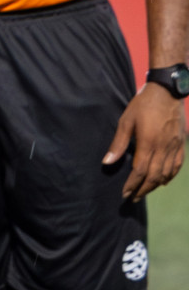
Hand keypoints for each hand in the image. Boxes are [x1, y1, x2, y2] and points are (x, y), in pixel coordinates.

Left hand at [105, 83, 185, 200]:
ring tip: (144, 191)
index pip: (139, 171)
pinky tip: (163, 180)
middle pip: (153, 176)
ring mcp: (174, 146)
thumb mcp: (126, 121)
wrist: (167, 92)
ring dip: (155, 185)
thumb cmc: (143, 104)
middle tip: (133, 197)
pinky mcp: (181, 143)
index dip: (132, 184)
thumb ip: (118, 143)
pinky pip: (178, 165)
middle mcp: (163, 148)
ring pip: (166, 173)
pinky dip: (170, 175)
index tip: (124, 193)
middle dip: (142, 189)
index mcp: (148, 143)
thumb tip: (107, 162)